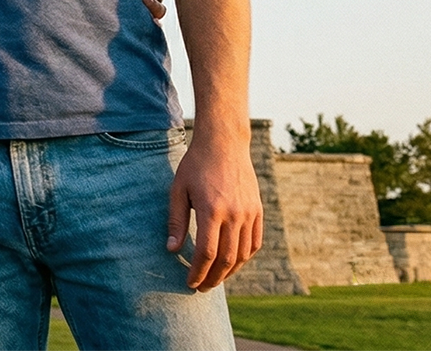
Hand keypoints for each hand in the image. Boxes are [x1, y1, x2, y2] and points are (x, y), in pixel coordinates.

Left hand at [168, 131, 263, 290]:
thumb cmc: (195, 165)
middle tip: (201, 288)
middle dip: (213, 278)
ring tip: (215, 279)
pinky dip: (245, 257)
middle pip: (226, 258)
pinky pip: (255, 243)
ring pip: (243, 254)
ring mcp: (250, 213)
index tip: (189, 282)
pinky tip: (232, 263)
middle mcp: (234, 214)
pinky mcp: (258, 211)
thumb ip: (176, 220)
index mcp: (212, 209)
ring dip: (229, 271)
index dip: (198, 272)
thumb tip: (172, 249)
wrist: (224, 144)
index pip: (207, 252)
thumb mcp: (178, 189)